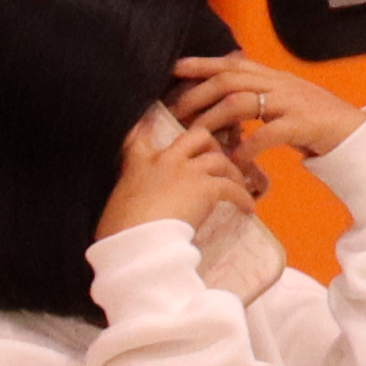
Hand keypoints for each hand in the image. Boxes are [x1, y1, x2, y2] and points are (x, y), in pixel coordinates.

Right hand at [107, 108, 257, 241]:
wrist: (137, 243)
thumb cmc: (119, 231)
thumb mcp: (117, 205)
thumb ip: (130, 195)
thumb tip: (133, 206)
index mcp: (137, 163)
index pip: (141, 135)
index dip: (150, 126)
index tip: (157, 122)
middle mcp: (165, 160)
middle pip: (195, 135)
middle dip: (210, 142)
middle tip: (216, 157)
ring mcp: (187, 171)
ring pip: (218, 158)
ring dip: (232, 171)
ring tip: (238, 184)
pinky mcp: (206, 187)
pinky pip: (231, 188)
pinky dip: (243, 197)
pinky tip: (248, 208)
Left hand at [175, 54, 365, 161]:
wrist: (357, 133)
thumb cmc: (317, 120)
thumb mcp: (286, 99)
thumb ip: (260, 95)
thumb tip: (225, 99)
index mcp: (274, 77)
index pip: (232, 63)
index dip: (202, 64)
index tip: (175, 68)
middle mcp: (280, 84)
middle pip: (229, 80)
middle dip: (198, 94)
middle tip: (176, 111)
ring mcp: (291, 102)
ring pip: (241, 102)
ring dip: (214, 120)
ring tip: (197, 137)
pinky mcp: (302, 124)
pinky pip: (267, 133)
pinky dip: (247, 146)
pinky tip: (234, 159)